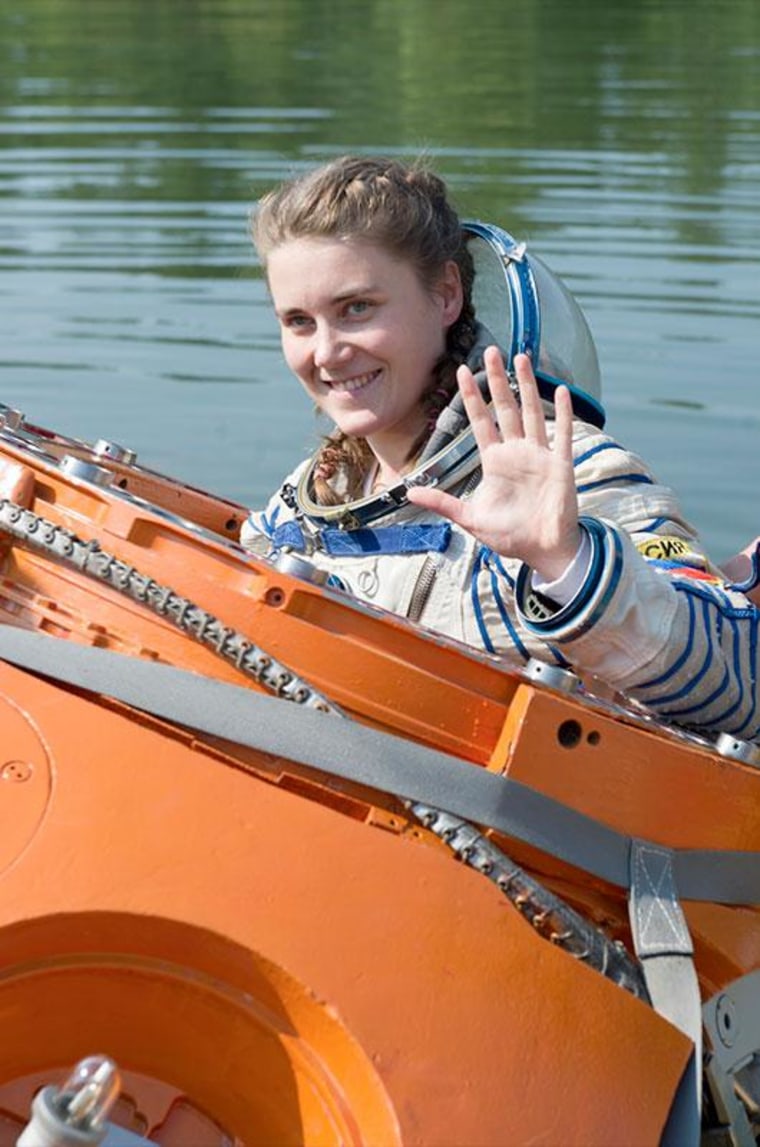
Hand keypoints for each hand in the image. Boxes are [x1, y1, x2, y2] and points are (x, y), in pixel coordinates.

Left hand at [407, 348, 581, 579]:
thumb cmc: (510, 536)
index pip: (480, 421)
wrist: (542, 551)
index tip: (460, 371)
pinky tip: (562, 391)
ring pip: (532, 412)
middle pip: (505, 408)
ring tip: (522, 357)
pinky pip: (563, 434)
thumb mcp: (470, 518)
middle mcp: (516, 452)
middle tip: (491, 351)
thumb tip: (409, 493)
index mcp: (494, 462)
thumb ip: (443, 503)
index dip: (471, 396)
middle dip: (497, 380)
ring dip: (528, 386)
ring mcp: (539, 455)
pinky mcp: (560, 465)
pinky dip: (563, 413)